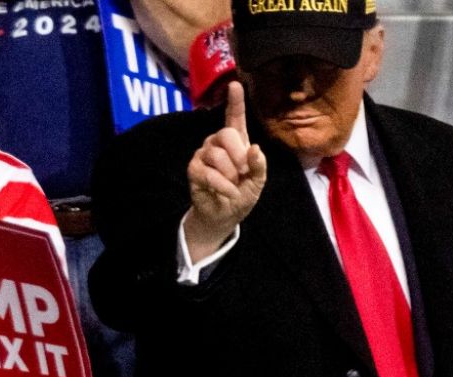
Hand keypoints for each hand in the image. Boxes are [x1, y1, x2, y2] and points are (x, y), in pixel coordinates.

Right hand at [185, 81, 266, 261]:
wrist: (225, 215)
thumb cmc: (242, 193)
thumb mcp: (258, 181)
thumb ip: (259, 165)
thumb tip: (254, 148)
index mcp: (236, 141)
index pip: (234, 117)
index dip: (235, 102)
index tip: (235, 85)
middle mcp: (217, 142)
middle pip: (226, 134)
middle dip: (238, 155)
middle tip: (243, 172)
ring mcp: (203, 154)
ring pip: (217, 155)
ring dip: (231, 174)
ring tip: (233, 185)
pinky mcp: (194, 169)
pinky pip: (208, 172)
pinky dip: (222, 185)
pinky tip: (227, 192)